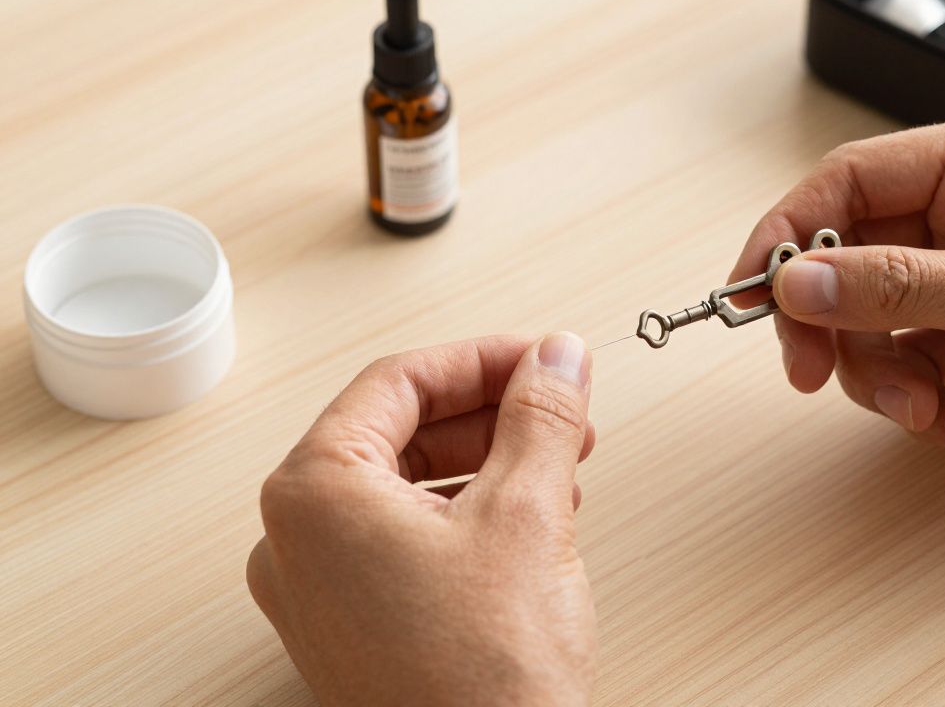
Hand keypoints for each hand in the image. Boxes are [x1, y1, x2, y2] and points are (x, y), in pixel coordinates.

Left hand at [247, 334, 598, 705]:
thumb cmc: (483, 679)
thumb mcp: (526, 515)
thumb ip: (540, 416)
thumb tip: (557, 358)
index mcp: (314, 495)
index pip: (398, 382)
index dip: (482, 359)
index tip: (543, 357)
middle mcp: (298, 540)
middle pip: (400, 431)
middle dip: (492, 414)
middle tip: (561, 407)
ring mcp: (321, 590)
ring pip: (409, 486)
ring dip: (489, 463)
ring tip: (561, 468)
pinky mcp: (354, 627)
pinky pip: (406, 539)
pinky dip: (470, 515)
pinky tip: (531, 521)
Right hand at [731, 112, 944, 461]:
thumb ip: (898, 287)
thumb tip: (803, 283)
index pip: (849, 184)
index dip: (791, 235)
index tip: (754, 293)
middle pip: (850, 263)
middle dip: (833, 326)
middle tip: (813, 372)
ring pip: (874, 325)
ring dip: (884, 377)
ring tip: (926, 409)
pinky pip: (913, 365)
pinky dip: (925, 401)